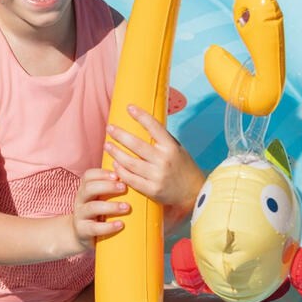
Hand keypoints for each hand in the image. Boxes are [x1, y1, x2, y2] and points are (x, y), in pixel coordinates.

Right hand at [70, 168, 127, 250]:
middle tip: (124, 188)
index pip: (88, 176)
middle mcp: (80, 200)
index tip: (117, 175)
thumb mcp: (101, 199)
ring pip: (92, 207)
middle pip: (89, 188)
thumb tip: (136, 179)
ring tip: (127, 207)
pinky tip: (120, 224)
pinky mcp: (82, 230)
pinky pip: (94, 228)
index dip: (102, 173)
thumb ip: (112, 190)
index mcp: (85, 189)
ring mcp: (80, 215)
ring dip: (111, 206)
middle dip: (107, 186)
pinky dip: (108, 226)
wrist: (83, 235)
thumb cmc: (98, 214)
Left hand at [104, 105, 204, 223]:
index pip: (154, 127)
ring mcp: (158, 176)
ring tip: (107, 145)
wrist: (195, 193)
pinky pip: (131, 179)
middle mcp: (164, 160)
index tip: (129, 107)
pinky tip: (114, 164)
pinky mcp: (152, 190)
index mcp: (171, 147)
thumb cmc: (183, 167)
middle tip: (109, 128)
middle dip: (120, 134)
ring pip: (130, 162)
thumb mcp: (178, 150)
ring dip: (116, 152)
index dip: (141, 116)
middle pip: (136, 144)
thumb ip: (162, 139)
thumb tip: (144, 121)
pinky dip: (120, 171)